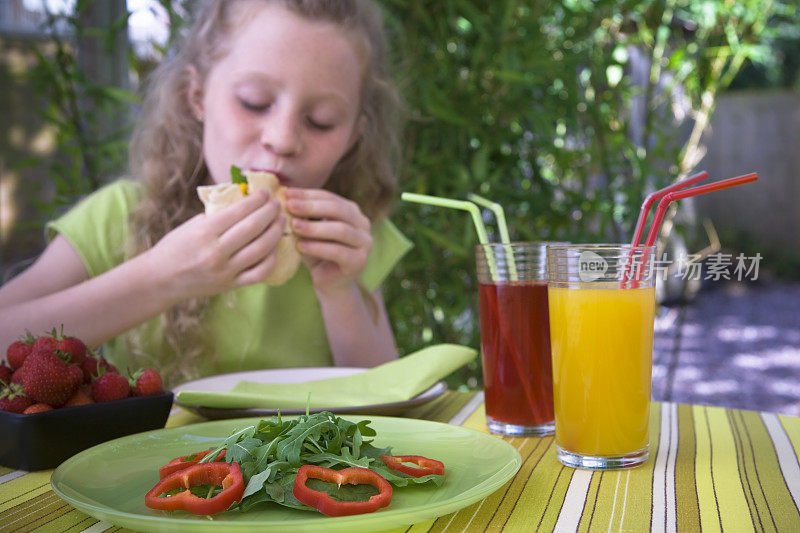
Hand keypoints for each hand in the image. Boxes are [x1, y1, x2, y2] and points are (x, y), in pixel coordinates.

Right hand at [146, 190, 285, 300]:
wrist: (160, 279)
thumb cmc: (176, 247)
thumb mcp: (192, 225)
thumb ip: (218, 215)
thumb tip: (246, 200)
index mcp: (204, 232)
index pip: (238, 211)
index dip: (255, 200)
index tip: (264, 192)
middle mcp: (216, 252)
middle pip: (253, 228)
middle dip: (269, 212)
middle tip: (276, 203)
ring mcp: (225, 271)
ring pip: (260, 249)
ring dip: (275, 232)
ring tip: (280, 221)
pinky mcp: (231, 285)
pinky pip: (260, 273)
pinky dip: (271, 258)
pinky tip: (274, 247)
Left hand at [285, 188, 371, 289]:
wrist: (329, 283)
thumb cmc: (317, 253)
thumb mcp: (309, 231)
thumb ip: (303, 216)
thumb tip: (285, 196)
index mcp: (352, 211)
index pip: (330, 197)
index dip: (308, 194)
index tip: (287, 193)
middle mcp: (363, 224)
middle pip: (338, 210)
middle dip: (311, 207)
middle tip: (290, 206)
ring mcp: (365, 243)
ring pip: (340, 230)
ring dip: (314, 227)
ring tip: (294, 226)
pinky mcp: (359, 262)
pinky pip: (338, 251)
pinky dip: (318, 247)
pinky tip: (300, 246)